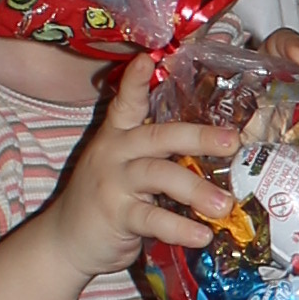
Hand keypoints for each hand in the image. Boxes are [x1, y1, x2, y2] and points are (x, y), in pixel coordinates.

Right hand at [51, 53, 242, 266]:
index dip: (135, 81)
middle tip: (232, 141)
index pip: (126, 103)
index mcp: (118, 136)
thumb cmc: (107, 200)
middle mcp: (114, 152)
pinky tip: (203, 235)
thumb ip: (158, 156)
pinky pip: (152, 219)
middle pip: (158, 137)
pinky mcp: (114, 215)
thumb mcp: (125, 168)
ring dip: (195, 189)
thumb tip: (217, 155)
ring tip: (225, 205)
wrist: (66, 241)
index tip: (145, 58)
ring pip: (158, 175)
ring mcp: (113, 183)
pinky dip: (180, 228)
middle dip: (198, 137)